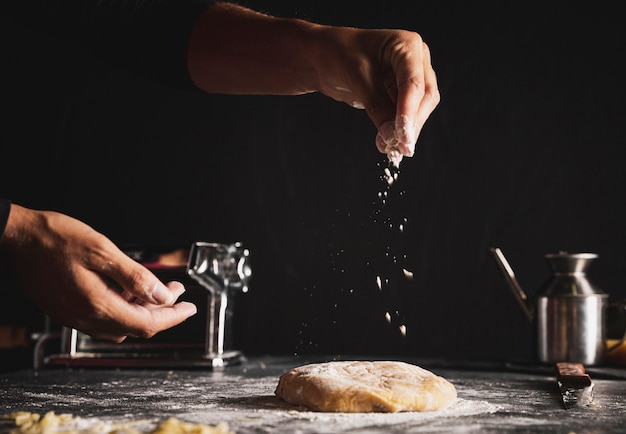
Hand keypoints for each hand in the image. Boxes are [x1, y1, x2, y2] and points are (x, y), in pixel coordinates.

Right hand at [0, 204, 196, 341]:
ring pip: (120, 325)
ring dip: (142, 311)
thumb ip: (136, 277)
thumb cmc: (56, 238)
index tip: (190, 308)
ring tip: (156, 290)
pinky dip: (123, 309)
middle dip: (162, 312)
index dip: (173, 317)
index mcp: (97, 304)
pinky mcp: (67, 310)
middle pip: (135, 327)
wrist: (17, 238)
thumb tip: (164, 296)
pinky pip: (103, 319)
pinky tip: (128, 291)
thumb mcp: (103, 251)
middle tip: (176, 292)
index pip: (146, 323)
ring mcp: (74, 317)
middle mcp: (85, 317)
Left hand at [313, 26, 439, 165]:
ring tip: (391, 148)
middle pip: (424, 96)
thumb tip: (391, 135)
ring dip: (406, 129)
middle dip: (412, 123)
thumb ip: (377, 106)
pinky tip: (387, 142)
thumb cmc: (338, 54)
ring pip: (419, 108)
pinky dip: (397, 128)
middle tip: (400, 147)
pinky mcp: (400, 92)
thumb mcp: (357, 78)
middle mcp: (415, 59)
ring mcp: (409, 76)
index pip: (414, 83)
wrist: (323, 56)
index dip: (409, 111)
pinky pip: (405, 113)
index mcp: (407, 45)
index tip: (403, 135)